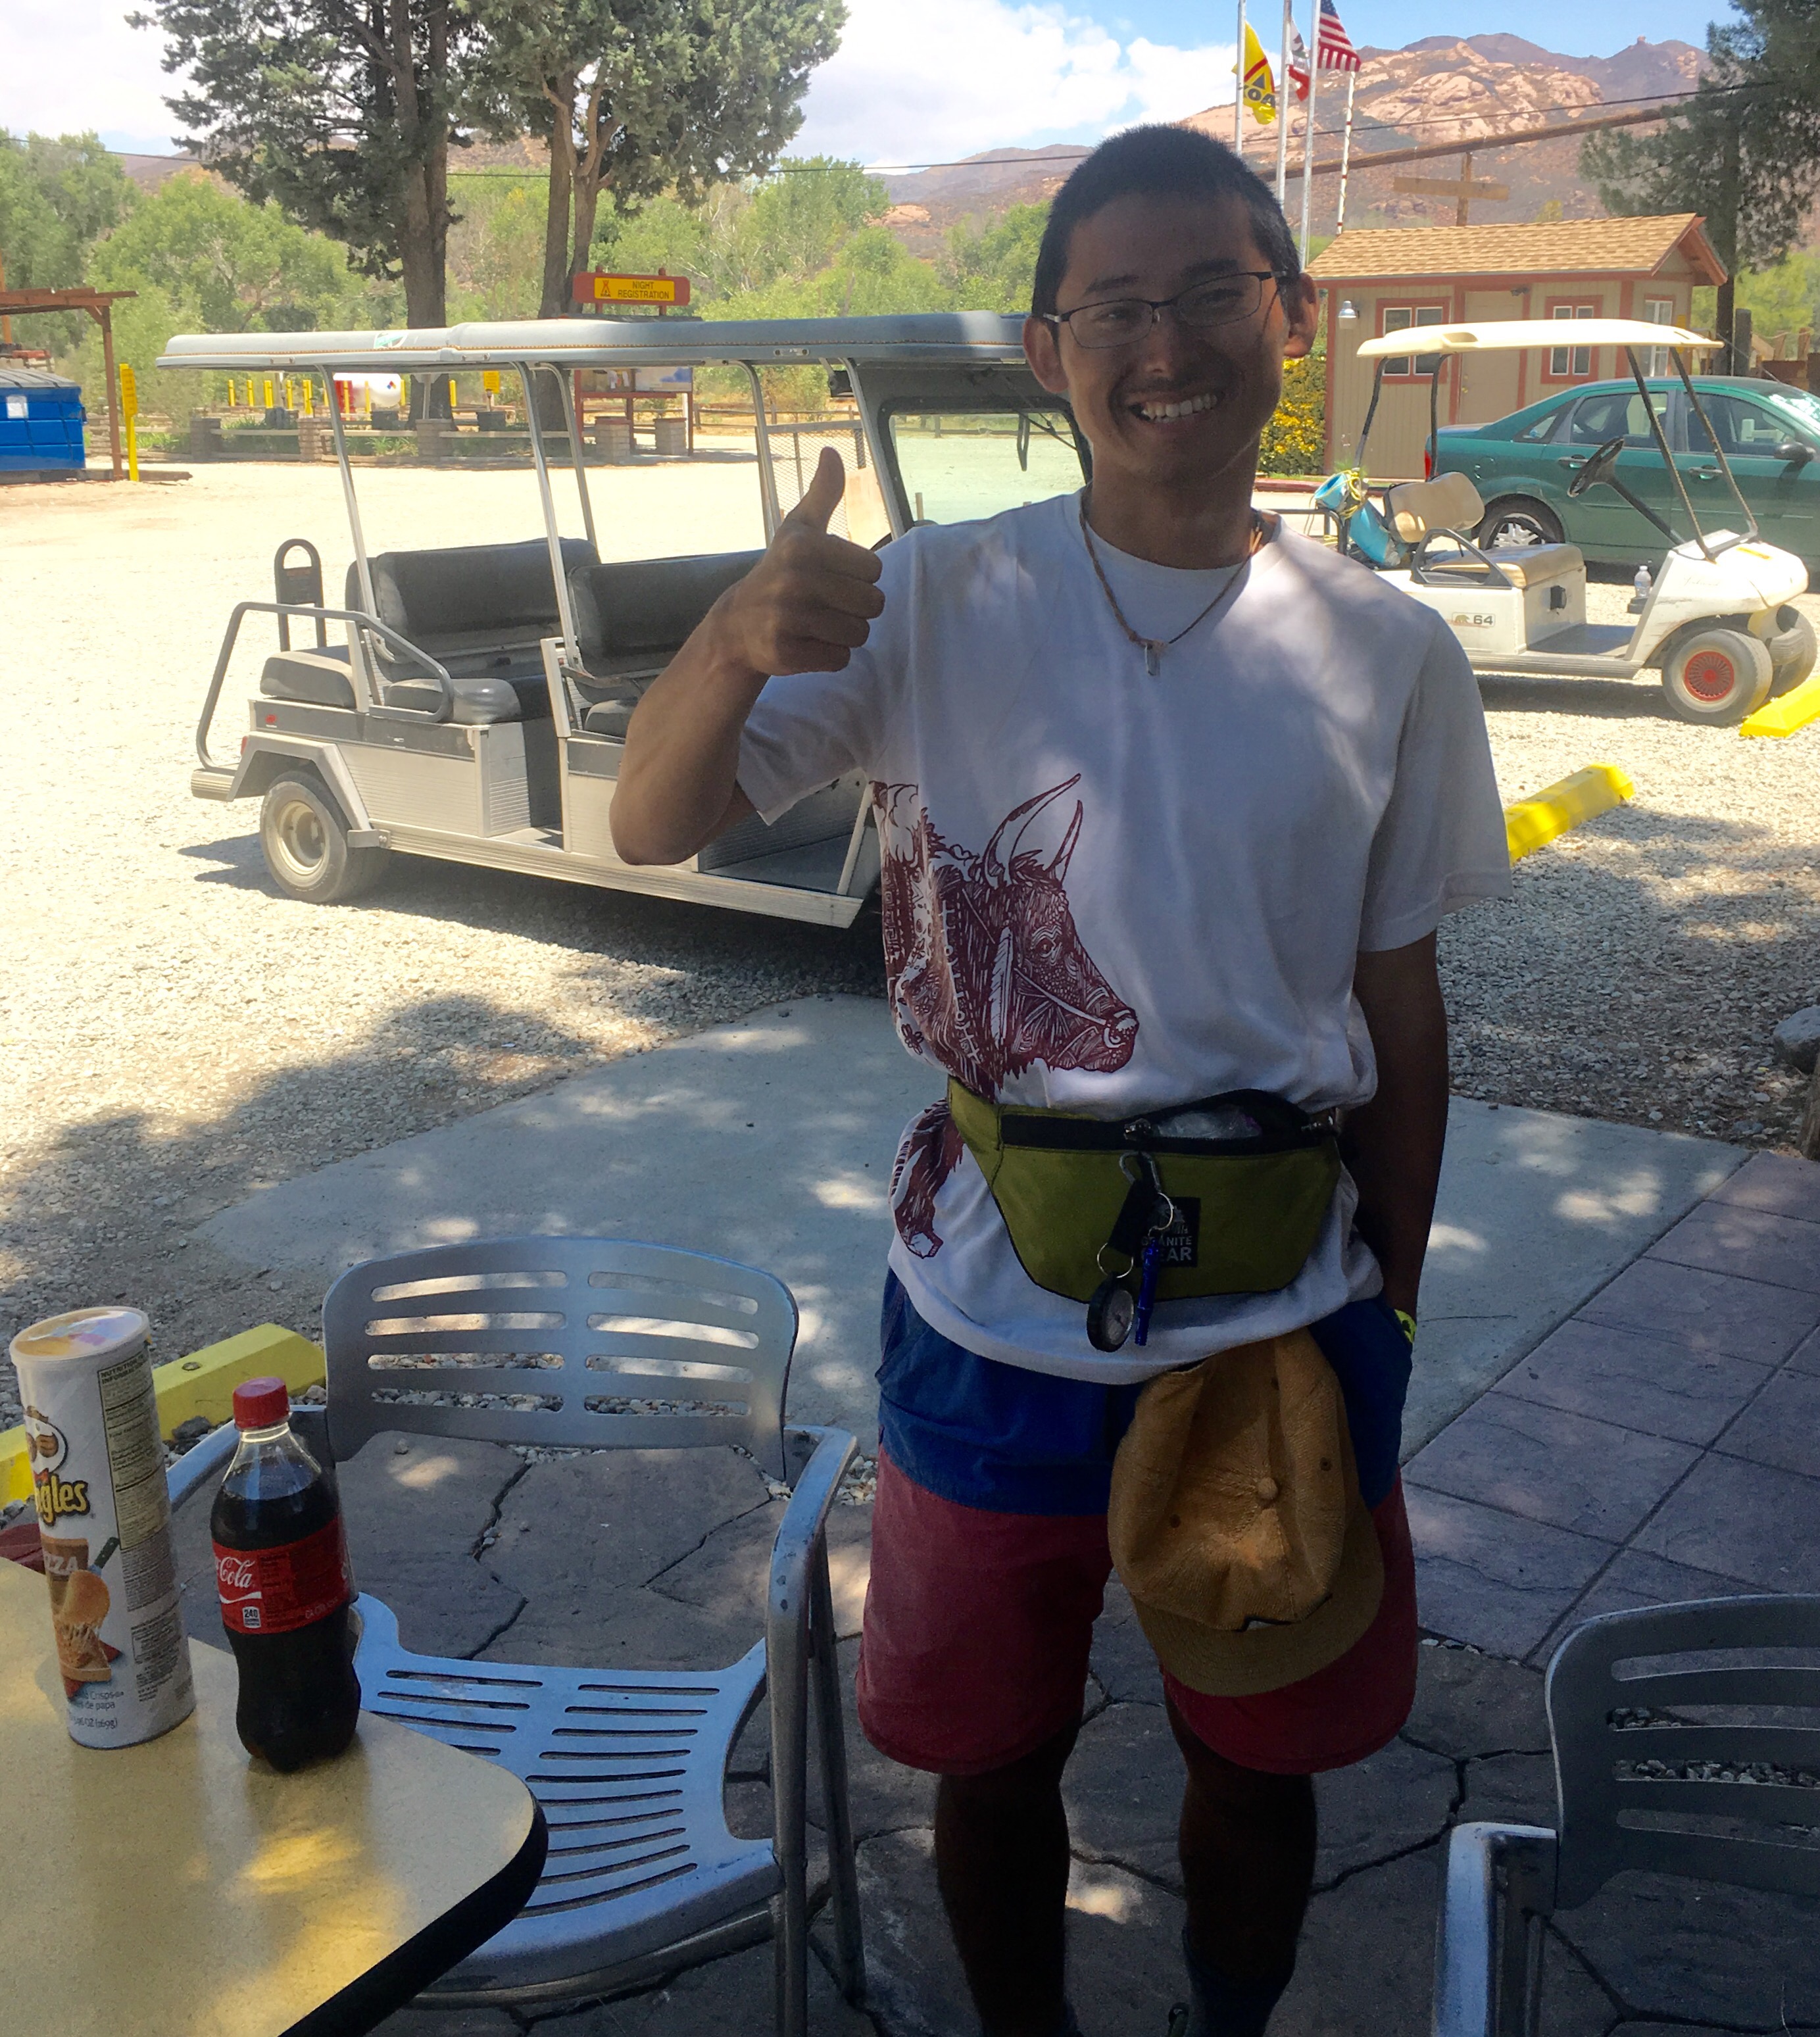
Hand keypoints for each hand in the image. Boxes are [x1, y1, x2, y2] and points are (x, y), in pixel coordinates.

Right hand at [708, 445, 885, 676]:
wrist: (738, 625)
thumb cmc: (781, 572)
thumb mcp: (799, 529)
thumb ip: (823, 493)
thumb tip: (833, 452)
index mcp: (804, 546)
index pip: (874, 570)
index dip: (860, 578)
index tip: (834, 578)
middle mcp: (794, 580)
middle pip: (873, 605)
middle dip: (857, 609)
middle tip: (828, 605)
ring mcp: (787, 619)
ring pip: (859, 634)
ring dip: (846, 634)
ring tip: (819, 625)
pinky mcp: (785, 653)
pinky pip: (839, 660)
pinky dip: (830, 657)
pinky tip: (808, 644)